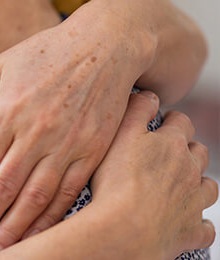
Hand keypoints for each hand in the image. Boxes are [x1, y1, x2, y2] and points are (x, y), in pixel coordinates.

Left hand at [0, 14, 144, 259]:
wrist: (104, 46)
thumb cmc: (43, 54)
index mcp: (7, 112)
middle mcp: (34, 133)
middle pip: (4, 190)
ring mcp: (66, 144)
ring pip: (36, 199)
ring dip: (15, 231)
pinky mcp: (92, 152)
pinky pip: (69, 194)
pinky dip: (51, 219)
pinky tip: (38, 237)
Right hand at [90, 91, 216, 257]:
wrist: (125, 229)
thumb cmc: (116, 182)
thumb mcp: (118, 135)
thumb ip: (136, 110)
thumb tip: (149, 94)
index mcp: (172, 145)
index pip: (181, 122)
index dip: (173, 120)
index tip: (162, 122)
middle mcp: (190, 170)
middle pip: (199, 153)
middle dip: (188, 149)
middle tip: (167, 153)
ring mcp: (194, 202)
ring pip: (209, 187)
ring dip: (198, 183)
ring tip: (180, 184)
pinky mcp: (191, 230)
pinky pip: (205, 226)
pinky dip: (198, 222)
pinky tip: (185, 219)